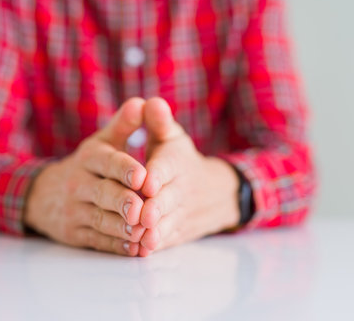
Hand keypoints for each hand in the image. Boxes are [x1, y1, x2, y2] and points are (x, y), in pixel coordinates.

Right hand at [24, 98, 147, 255]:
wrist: (43, 195)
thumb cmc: (87, 166)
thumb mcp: (101, 142)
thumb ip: (124, 125)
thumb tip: (142, 102)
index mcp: (89, 158)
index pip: (107, 162)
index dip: (124, 169)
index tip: (142, 176)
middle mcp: (79, 183)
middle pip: (102, 194)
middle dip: (122, 202)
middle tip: (141, 209)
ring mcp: (75, 210)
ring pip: (99, 219)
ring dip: (121, 228)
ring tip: (142, 233)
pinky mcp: (75, 233)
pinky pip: (96, 240)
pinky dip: (115, 246)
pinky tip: (133, 249)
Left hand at [137, 98, 240, 256]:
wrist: (213, 192)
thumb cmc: (179, 159)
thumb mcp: (172, 137)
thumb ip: (158, 121)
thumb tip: (150, 102)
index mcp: (177, 161)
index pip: (168, 166)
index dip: (158, 174)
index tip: (146, 182)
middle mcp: (181, 188)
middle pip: (168, 198)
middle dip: (156, 207)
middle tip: (142, 215)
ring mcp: (180, 212)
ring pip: (168, 223)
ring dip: (155, 231)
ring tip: (140, 237)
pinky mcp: (177, 231)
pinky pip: (168, 239)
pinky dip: (156, 245)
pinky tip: (141, 251)